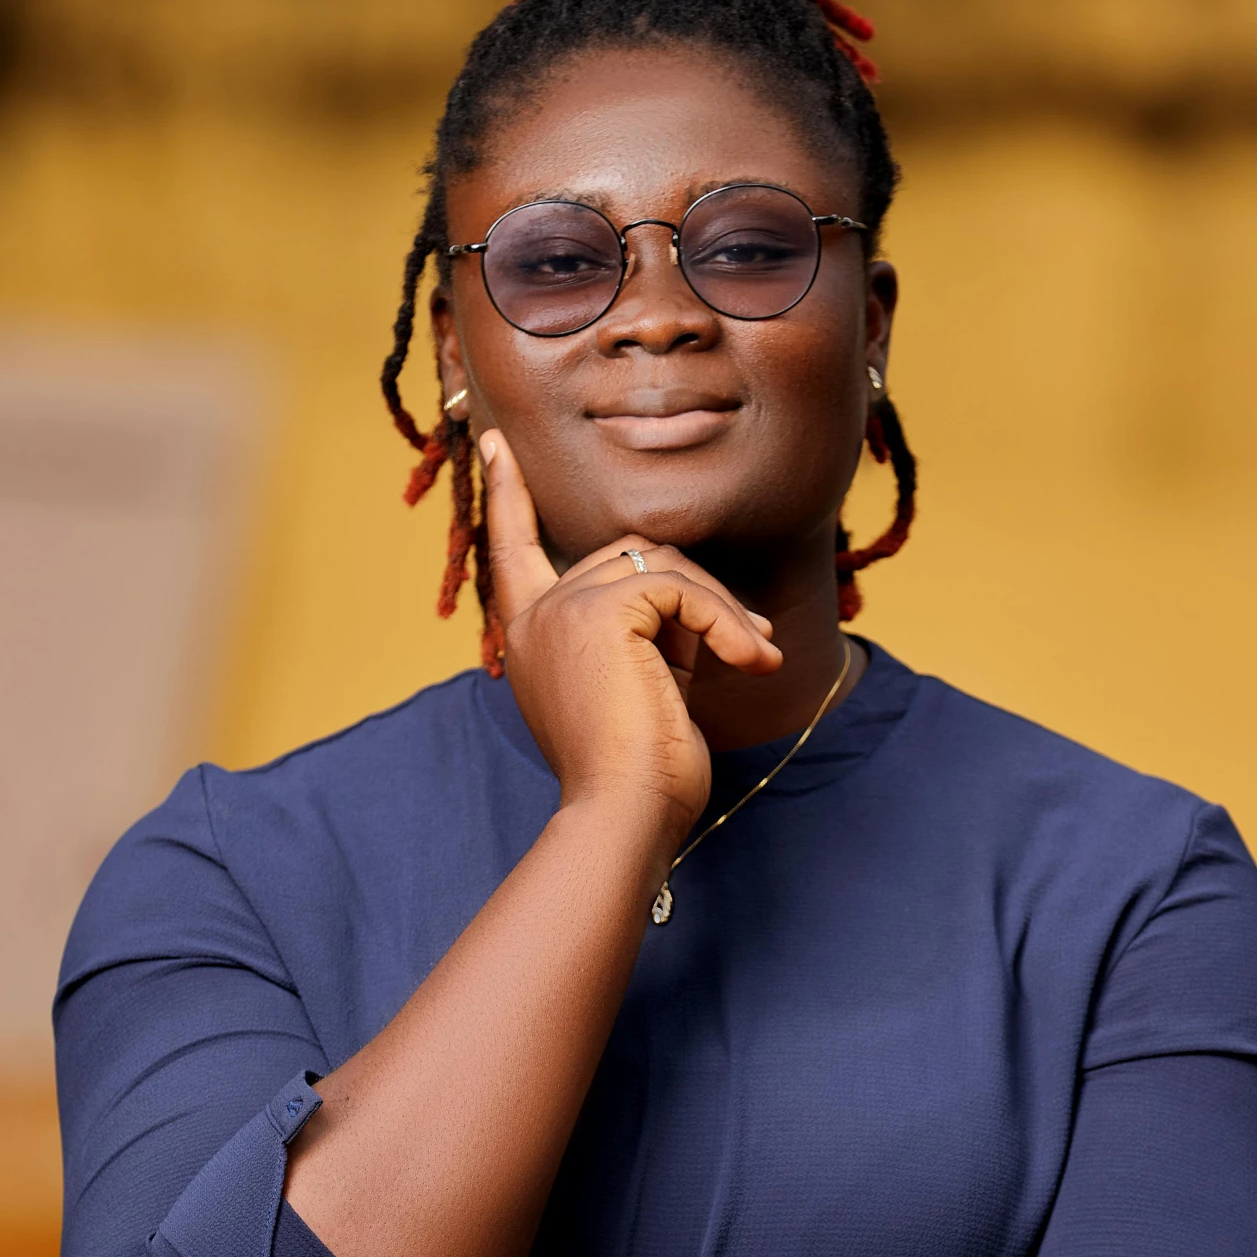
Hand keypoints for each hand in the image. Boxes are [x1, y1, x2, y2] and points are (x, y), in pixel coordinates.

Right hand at [482, 428, 780, 839]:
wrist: (625, 814)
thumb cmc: (639, 773)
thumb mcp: (637, 688)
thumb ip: (644, 635)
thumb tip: (692, 604)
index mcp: (532, 635)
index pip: (514, 548)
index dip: (507, 495)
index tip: (495, 443)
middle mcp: (537, 616)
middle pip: (629, 554)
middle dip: (696, 593)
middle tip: (752, 642)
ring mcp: (564, 609)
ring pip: (662, 566)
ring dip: (721, 610)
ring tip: (760, 656)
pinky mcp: (601, 612)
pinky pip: (681, 588)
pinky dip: (727, 621)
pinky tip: (755, 662)